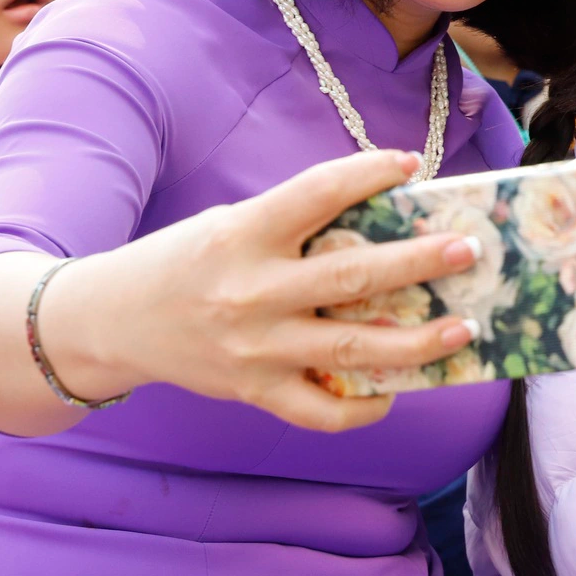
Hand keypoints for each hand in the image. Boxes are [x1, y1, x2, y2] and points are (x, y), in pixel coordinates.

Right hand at [38, 150, 485, 432]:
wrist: (108, 322)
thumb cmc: (184, 263)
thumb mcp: (231, 225)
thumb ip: (295, 226)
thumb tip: (383, 221)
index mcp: (244, 234)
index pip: (317, 193)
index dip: (367, 174)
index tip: (409, 164)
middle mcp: (252, 292)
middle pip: (353, 276)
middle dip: (419, 262)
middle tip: (467, 249)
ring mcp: (256, 349)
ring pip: (354, 348)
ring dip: (419, 341)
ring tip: (464, 327)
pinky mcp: (255, 392)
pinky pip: (323, 411)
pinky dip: (365, 407)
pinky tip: (396, 392)